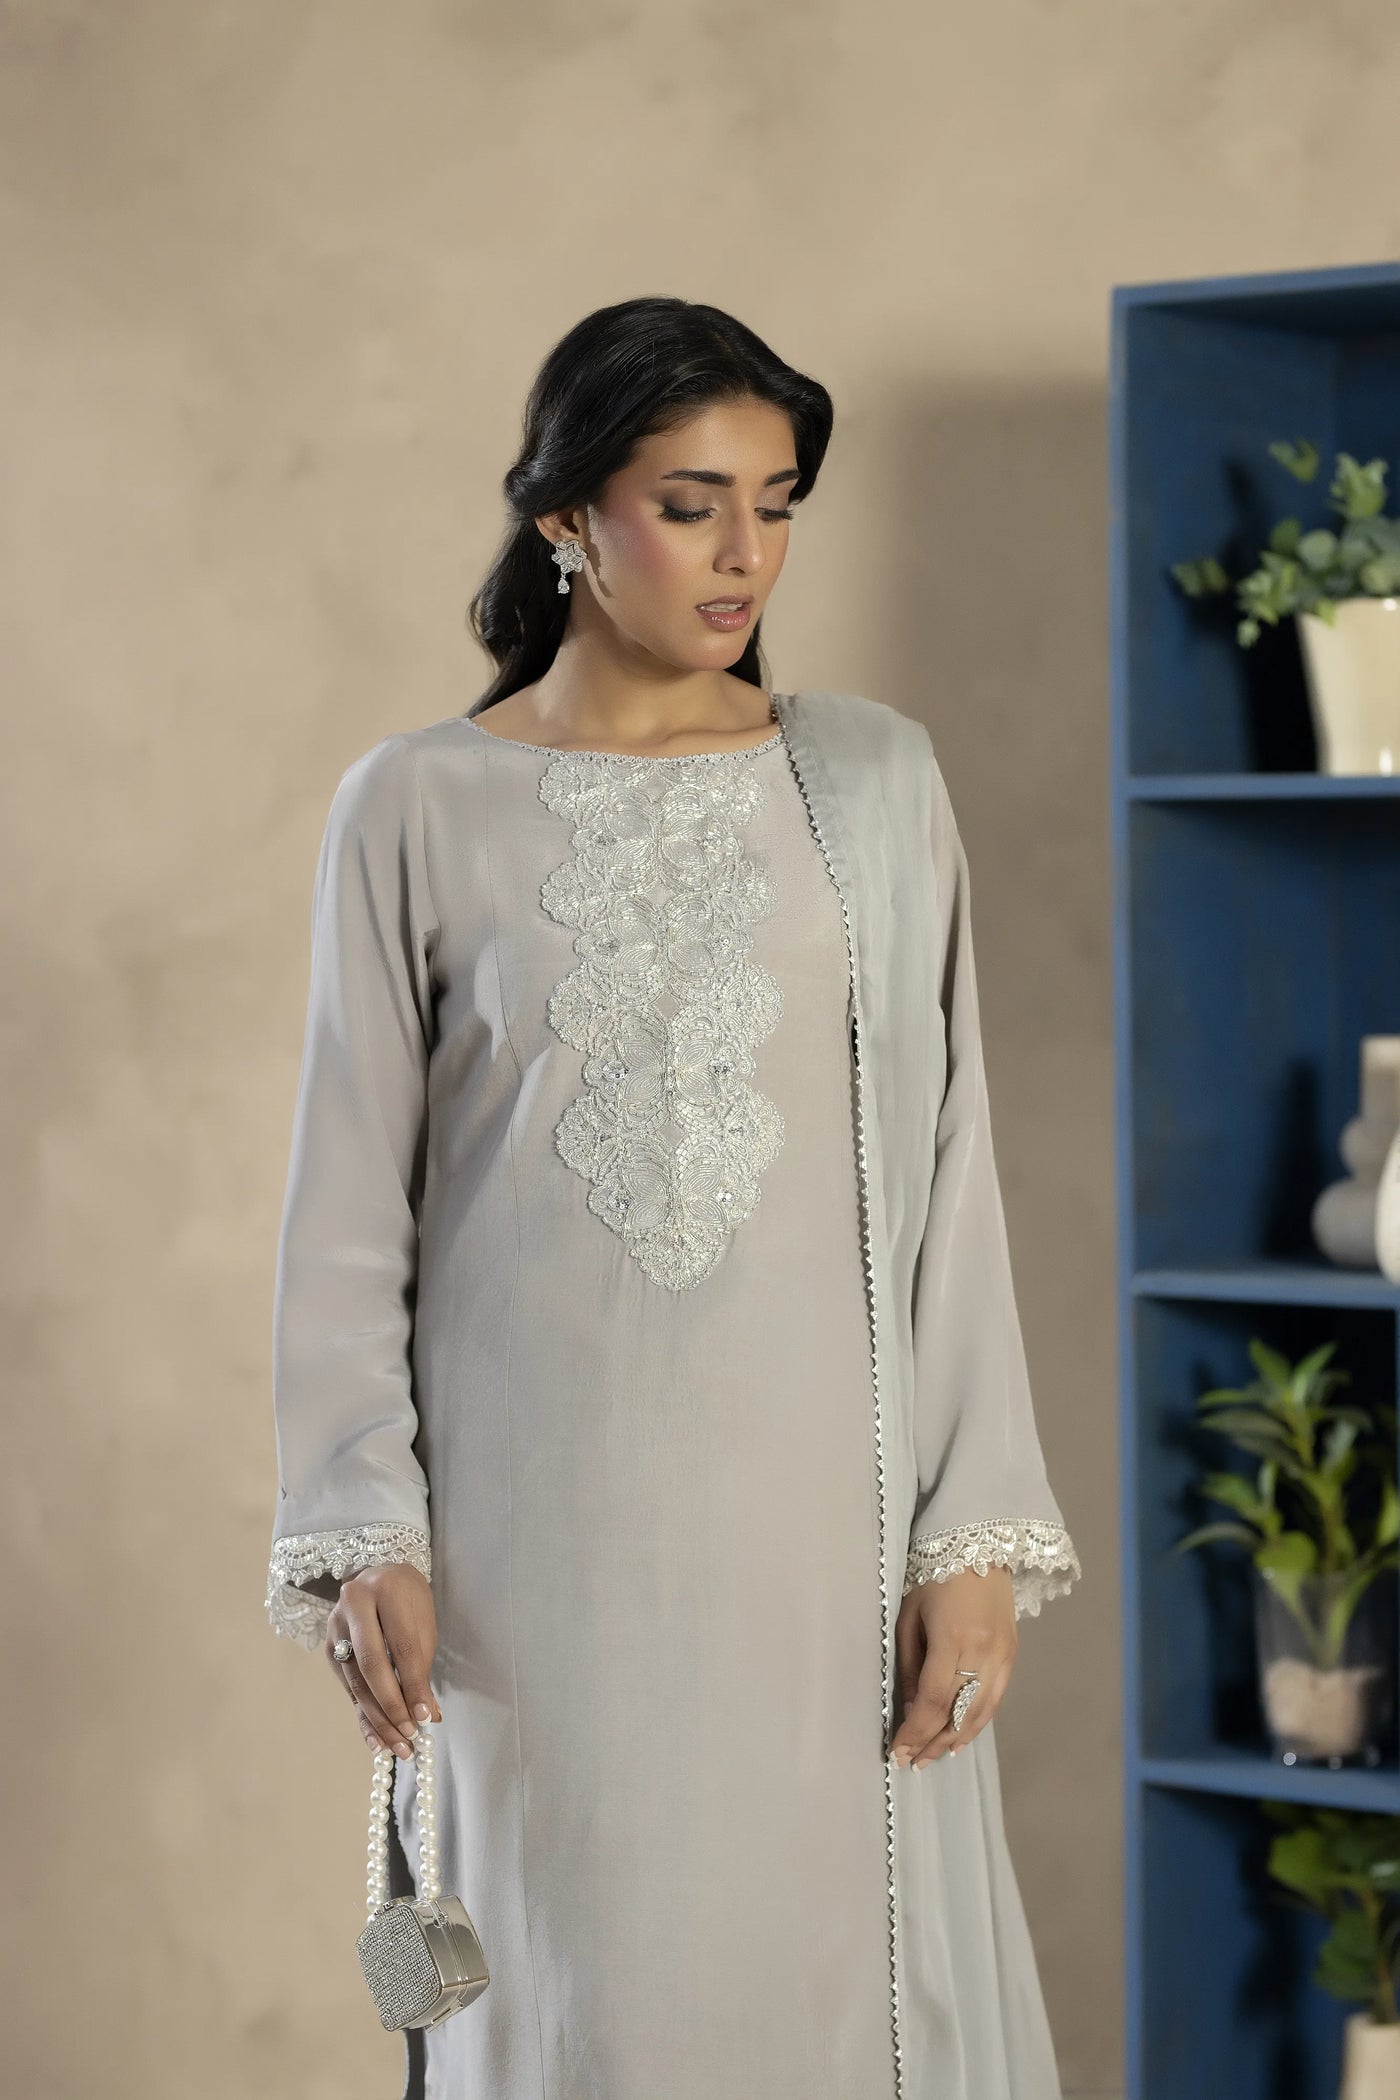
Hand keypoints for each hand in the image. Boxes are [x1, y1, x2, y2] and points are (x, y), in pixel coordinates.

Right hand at [325, 1562, 442, 1755]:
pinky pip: (348, 1686)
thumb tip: (427, 1714)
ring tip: (398, 1745)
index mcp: (386, 1588)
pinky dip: (363, 1715)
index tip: (425, 1716)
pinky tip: (376, 1739)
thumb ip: (421, 1666)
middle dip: (392, 1705)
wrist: (382, 1578)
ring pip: (356, 1680)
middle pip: (372, 1664)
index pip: (400, 1645)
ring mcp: (336, 1625)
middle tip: (409, 1735)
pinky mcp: (328, 1646)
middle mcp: (354, 1603)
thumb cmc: (409, 1602)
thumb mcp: (423, 1624)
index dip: (412, 1683)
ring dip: (378, 1718)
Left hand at [888, 1564, 1016, 1769]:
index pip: (932, 1701)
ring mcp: (1003, 1654)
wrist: (979, 1545)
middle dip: (931, 1742)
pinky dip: (978, 1722)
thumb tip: (909, 1709)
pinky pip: (995, 1699)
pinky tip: (962, 1738)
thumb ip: (909, 1666)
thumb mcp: (909, 1617)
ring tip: (933, 1758)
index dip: (914, 1731)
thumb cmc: (933, 1577)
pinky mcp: (1013, 1654)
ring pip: (980, 1712)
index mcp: (953, 1638)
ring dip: (955, 1739)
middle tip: (911, 1763)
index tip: (898, 1751)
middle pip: (957, 1712)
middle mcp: (983, 1651)